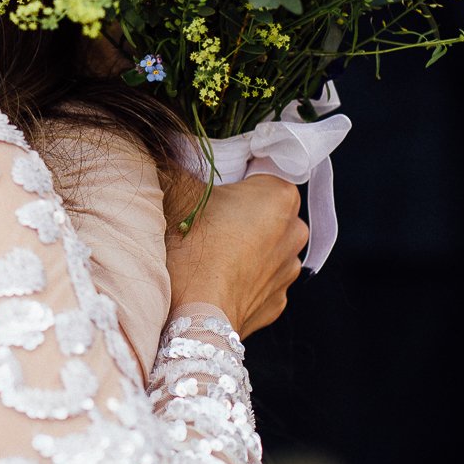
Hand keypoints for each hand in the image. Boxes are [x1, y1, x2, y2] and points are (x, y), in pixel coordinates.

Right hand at [165, 174, 306, 338]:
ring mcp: (289, 270)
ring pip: (265, 245)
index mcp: (279, 196)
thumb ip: (175, 163)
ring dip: (243, 245)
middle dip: (241, 212)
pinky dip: (242, 277)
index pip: (263, 170)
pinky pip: (260, 278)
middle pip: (266, 209)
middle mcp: (296, 231)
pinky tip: (215, 279)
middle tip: (205, 221)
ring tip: (207, 254)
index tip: (212, 188)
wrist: (195, 317)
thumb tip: (167, 146)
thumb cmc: (190, 251)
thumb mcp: (176, 193)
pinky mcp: (277, 302)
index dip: (235, 176)